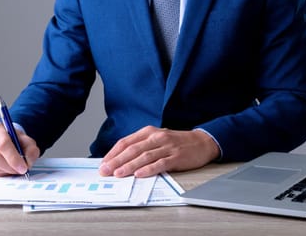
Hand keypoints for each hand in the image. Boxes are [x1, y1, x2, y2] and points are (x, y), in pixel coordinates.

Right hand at [0, 121, 39, 176]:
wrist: (6, 142)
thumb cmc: (16, 141)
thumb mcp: (27, 141)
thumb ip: (31, 149)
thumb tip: (28, 161)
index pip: (3, 143)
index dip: (14, 157)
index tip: (23, 166)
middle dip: (10, 166)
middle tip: (21, 170)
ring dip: (7, 170)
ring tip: (15, 168)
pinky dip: (2, 173)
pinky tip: (7, 168)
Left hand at [99, 126, 219, 177]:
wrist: (202, 142)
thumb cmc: (177, 142)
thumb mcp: (157, 138)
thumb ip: (141, 146)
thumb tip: (120, 159)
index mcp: (149, 132)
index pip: (126, 142)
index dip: (113, 153)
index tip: (103, 163)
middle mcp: (157, 137)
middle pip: (132, 149)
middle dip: (116, 161)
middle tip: (105, 170)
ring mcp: (167, 147)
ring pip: (144, 156)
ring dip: (129, 166)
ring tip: (118, 174)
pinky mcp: (176, 157)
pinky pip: (160, 163)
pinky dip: (148, 169)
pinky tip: (140, 174)